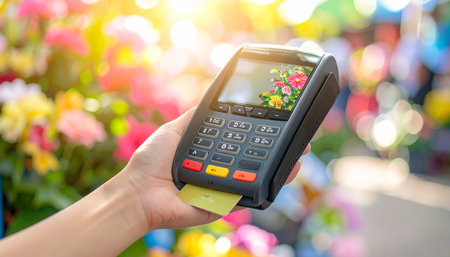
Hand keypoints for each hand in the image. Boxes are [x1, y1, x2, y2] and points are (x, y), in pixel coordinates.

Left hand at [123, 108, 310, 229]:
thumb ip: (195, 117)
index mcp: (212, 153)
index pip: (242, 141)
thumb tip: (213, 98)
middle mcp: (221, 170)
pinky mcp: (224, 203)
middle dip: (279, 149)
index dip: (261, 133)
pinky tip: (286, 172)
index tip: (279, 121)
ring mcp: (224, 187)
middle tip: (299, 138)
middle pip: (255, 159)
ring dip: (283, 167)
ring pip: (258, 177)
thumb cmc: (151, 162)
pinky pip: (250, 195)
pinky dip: (270, 185)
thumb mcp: (175, 130)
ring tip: (300, 153)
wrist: (138, 192)